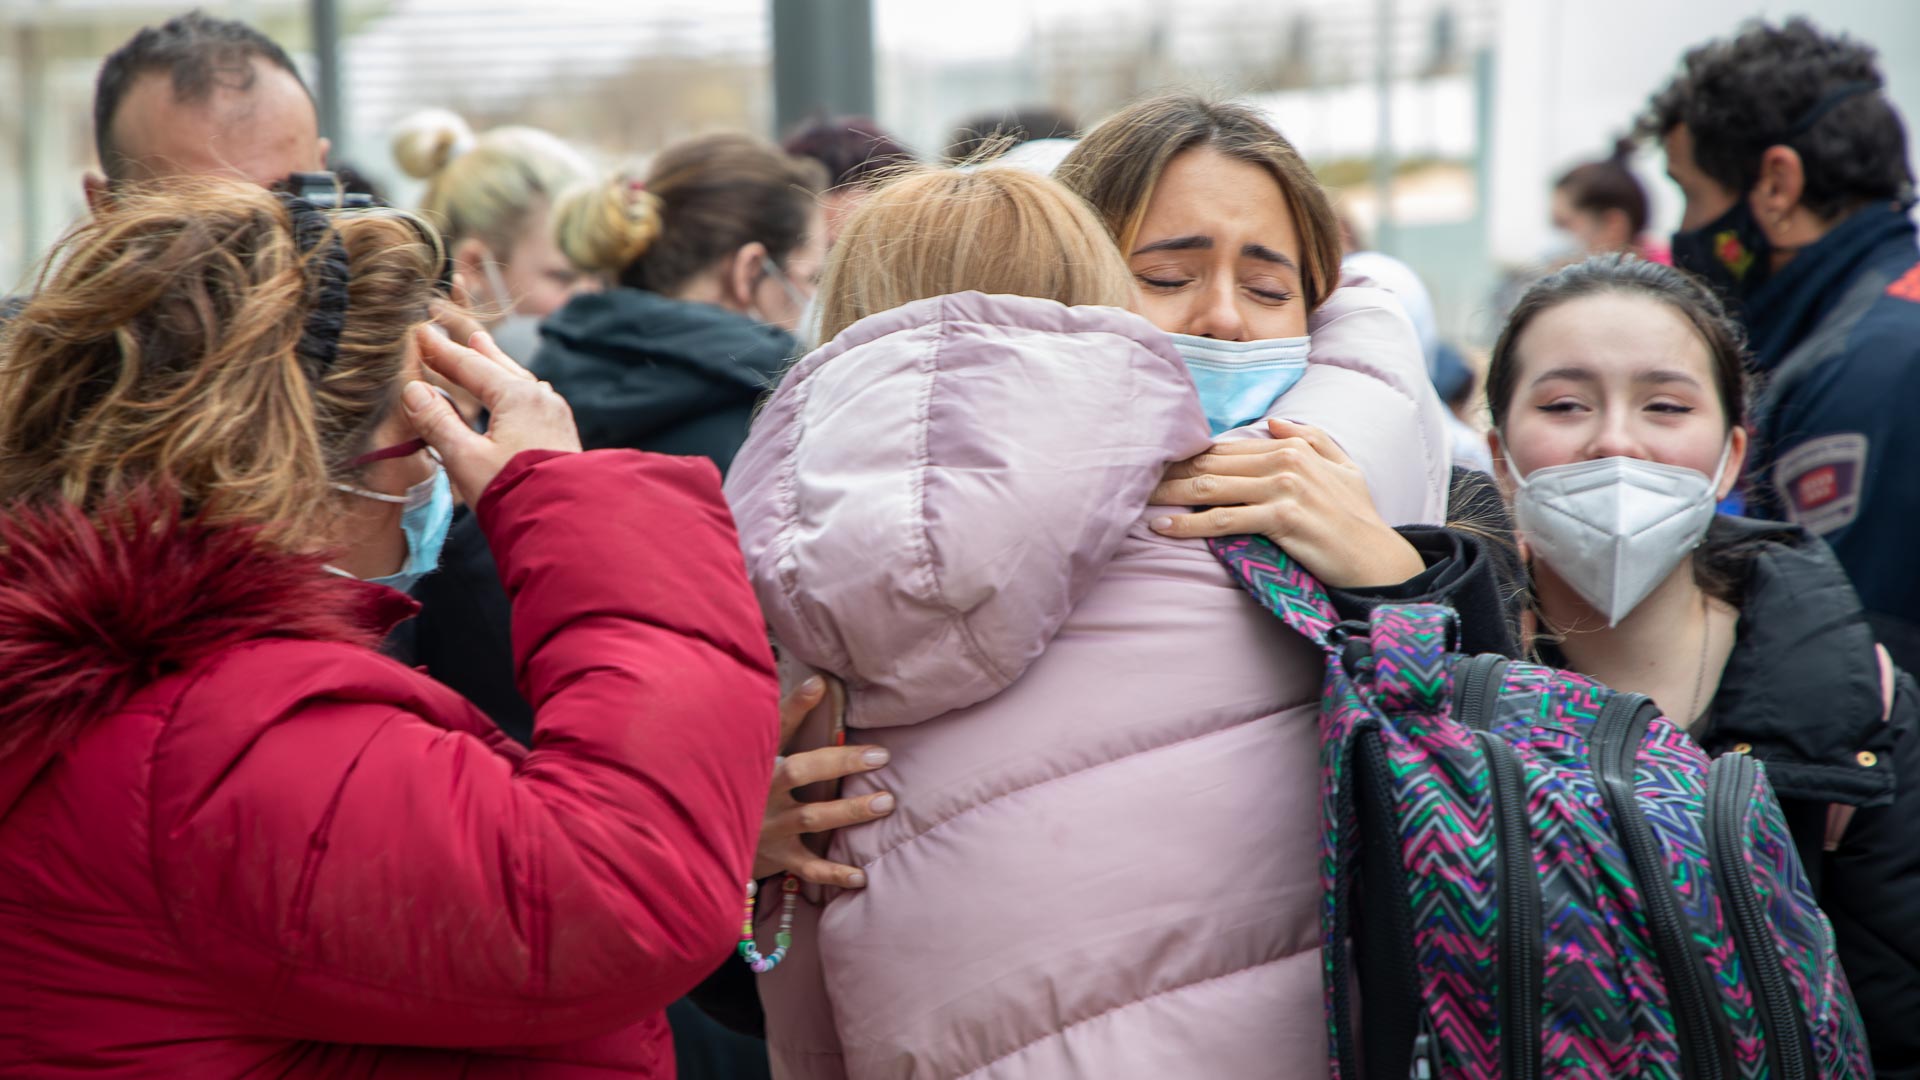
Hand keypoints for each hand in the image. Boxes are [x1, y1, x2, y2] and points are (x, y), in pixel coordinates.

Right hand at [403, 325, 580, 503]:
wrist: (565, 526)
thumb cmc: (513, 493)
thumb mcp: (464, 458)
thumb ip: (438, 423)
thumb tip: (414, 391)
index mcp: (518, 398)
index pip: (472, 367)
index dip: (443, 353)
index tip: (422, 334)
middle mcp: (542, 400)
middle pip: (501, 368)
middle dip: (478, 352)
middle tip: (464, 334)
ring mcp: (556, 417)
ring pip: (521, 382)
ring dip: (500, 367)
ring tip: (487, 354)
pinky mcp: (563, 437)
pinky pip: (534, 400)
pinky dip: (516, 388)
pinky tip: (521, 394)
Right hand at [754, 676, 894, 887]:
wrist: (701, 839)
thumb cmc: (738, 785)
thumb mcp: (751, 751)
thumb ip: (782, 719)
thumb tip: (819, 680)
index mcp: (753, 760)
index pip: (774, 726)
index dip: (795, 705)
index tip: (821, 684)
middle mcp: (758, 791)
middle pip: (799, 771)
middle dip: (840, 762)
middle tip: (881, 756)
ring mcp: (768, 825)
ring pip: (812, 817)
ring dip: (849, 811)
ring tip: (884, 802)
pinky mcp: (776, 855)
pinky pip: (807, 867)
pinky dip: (833, 873)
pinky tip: (861, 875)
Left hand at [1148, 418, 1425, 588]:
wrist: (1376, 557)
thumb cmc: (1357, 515)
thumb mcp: (1341, 467)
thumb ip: (1310, 438)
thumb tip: (1273, 422)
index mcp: (1291, 445)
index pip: (1225, 448)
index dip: (1185, 455)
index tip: (1152, 461)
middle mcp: (1285, 460)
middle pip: (1211, 464)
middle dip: (1167, 472)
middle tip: (1129, 477)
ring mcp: (1283, 489)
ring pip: (1211, 488)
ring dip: (1169, 495)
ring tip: (1136, 501)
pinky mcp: (1281, 518)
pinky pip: (1224, 520)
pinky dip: (1190, 524)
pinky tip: (1163, 528)